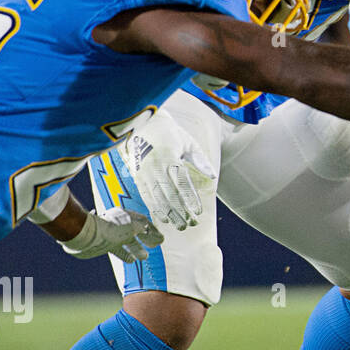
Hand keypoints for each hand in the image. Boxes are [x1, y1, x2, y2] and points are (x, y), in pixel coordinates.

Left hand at [61, 207, 163, 261]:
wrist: (87, 237)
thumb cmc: (111, 229)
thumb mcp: (133, 226)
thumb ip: (146, 231)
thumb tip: (156, 236)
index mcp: (125, 215)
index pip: (143, 221)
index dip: (153, 230)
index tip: (160, 239)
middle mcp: (119, 224)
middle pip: (136, 231)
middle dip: (147, 239)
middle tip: (155, 246)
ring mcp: (111, 234)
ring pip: (128, 241)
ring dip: (137, 249)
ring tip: (145, 257)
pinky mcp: (104, 245)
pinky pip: (118, 250)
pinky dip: (126, 255)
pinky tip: (132, 261)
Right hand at [115, 114, 216, 230]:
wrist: (141, 124)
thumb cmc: (169, 132)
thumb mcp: (188, 142)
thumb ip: (200, 160)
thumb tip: (212, 176)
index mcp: (170, 157)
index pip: (181, 183)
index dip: (190, 199)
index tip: (198, 212)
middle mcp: (156, 167)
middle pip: (169, 194)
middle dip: (181, 212)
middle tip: (191, 225)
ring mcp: (144, 173)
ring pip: (157, 198)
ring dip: (169, 214)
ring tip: (180, 226)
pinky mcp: (137, 176)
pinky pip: (146, 196)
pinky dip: (155, 209)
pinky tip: (163, 219)